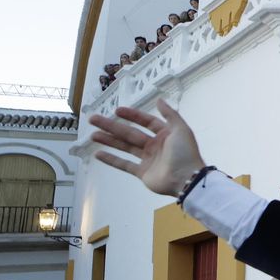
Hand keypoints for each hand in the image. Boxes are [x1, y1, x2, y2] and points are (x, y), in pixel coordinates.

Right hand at [86, 99, 206, 196]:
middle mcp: (155, 145)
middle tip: (94, 119)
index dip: (132, 115)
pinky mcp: (142, 172)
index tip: (117, 110)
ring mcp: (148, 159)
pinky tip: (98, 153)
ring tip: (93, 135)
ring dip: (109, 140)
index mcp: (165, 134)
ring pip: (125, 147)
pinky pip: (124, 165)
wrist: (186, 179)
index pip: (146, 121)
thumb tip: (160, 100)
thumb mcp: (181, 129)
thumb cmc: (185, 153)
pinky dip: (111, 159)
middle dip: (112, 126)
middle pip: (130, 133)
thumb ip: (170, 114)